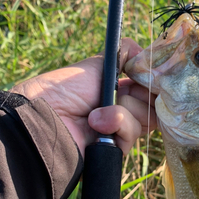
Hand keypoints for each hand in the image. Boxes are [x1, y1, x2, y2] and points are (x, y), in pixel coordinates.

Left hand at [11, 38, 156, 155]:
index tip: (151, 74)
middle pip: (153, 104)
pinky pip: (131, 135)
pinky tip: (97, 125)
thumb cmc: (65, 90)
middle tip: (121, 93)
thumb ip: (123, 54)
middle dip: (138, 95)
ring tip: (96, 113)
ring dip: (122, 111)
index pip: (148, 87)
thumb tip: (143, 50)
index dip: (152, 81)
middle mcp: (121, 110)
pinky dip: (116, 126)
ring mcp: (119, 130)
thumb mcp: (96, 66)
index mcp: (117, 89)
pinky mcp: (115, 148)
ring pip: (145, 119)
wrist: (46, 119)